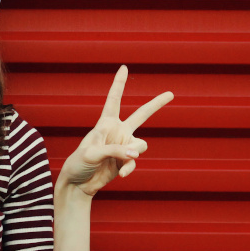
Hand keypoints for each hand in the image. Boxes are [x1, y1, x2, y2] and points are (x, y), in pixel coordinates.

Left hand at [58, 65, 172, 194]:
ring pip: (141, 145)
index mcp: (105, 123)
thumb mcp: (93, 153)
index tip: (124, 67)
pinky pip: (135, 161)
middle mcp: (117, 132)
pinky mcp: (126, 161)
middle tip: (171, 94)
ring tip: (122, 161)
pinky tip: (122, 175)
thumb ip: (115, 150)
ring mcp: (123, 146)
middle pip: (141, 115)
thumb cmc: (79, 163)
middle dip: (156, 104)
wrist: (78, 183)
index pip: (114, 100)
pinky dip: (129, 168)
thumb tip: (136, 153)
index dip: (119, 84)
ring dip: (133, 153)